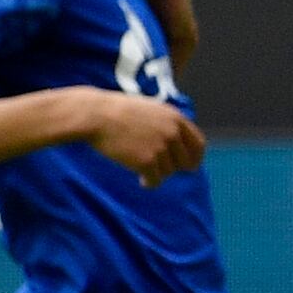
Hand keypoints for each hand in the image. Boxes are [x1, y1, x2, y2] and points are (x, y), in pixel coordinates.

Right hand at [85, 91, 205, 185]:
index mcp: (176, 118)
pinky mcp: (147, 160)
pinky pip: (155, 180)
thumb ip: (168, 123)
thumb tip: (180, 143)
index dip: (195, 158)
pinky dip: (149, 183)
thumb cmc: (117, 112)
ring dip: (156, 173)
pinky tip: (141, 181)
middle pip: (185, 161)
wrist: (95, 115)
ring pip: (168, 172)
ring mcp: (161, 146)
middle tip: (158, 169)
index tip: (189, 166)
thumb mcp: (151, 109)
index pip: (198, 144)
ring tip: (141, 167)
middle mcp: (172, 132)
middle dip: (173, 167)